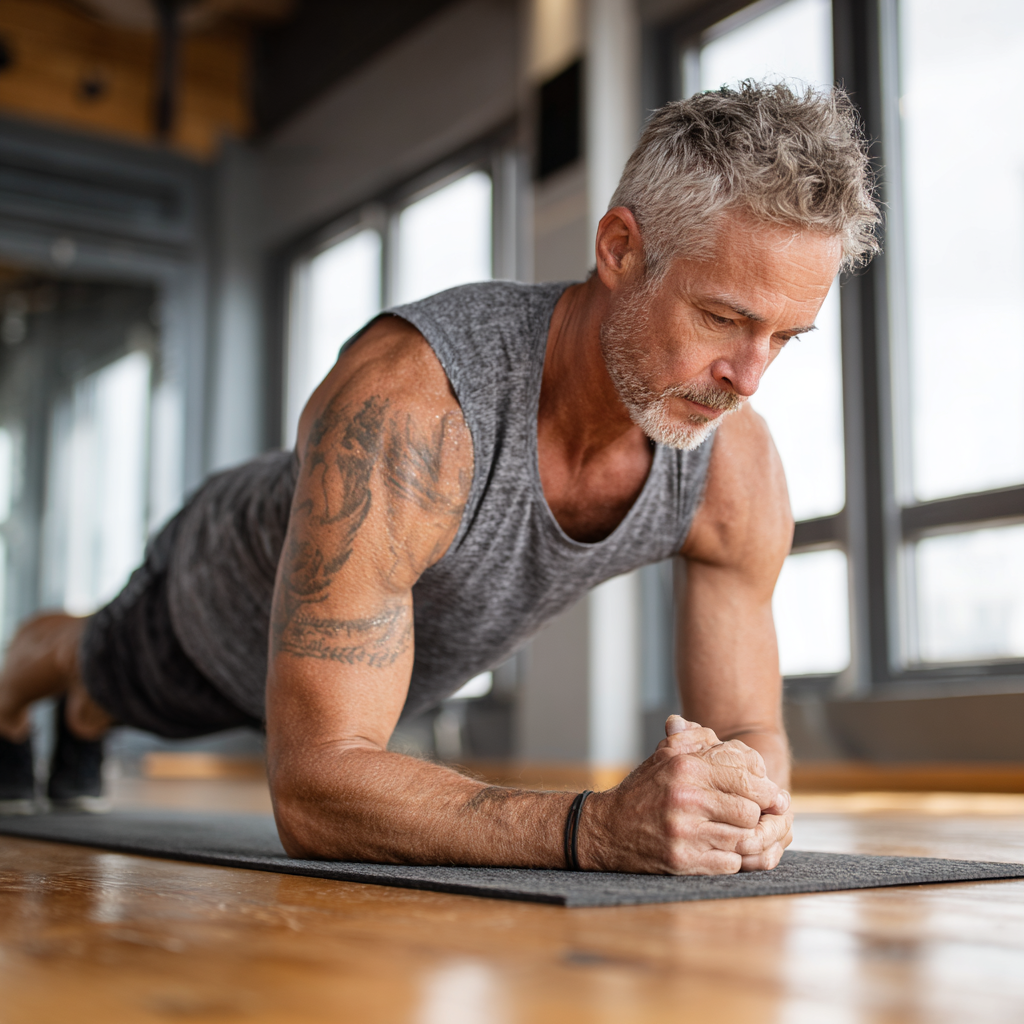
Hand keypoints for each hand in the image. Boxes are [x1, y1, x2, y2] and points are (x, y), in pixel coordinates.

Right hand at [580, 715, 793, 874]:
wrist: (607, 829)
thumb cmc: (643, 790)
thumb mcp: (665, 754)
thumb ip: (697, 739)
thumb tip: (727, 740)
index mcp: (686, 768)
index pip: (745, 777)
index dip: (766, 789)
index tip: (774, 796)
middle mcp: (686, 798)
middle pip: (750, 810)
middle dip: (759, 814)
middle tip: (762, 817)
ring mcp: (685, 832)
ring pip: (744, 838)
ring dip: (748, 837)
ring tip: (746, 832)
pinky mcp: (683, 861)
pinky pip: (730, 863)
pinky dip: (732, 857)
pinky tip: (723, 848)